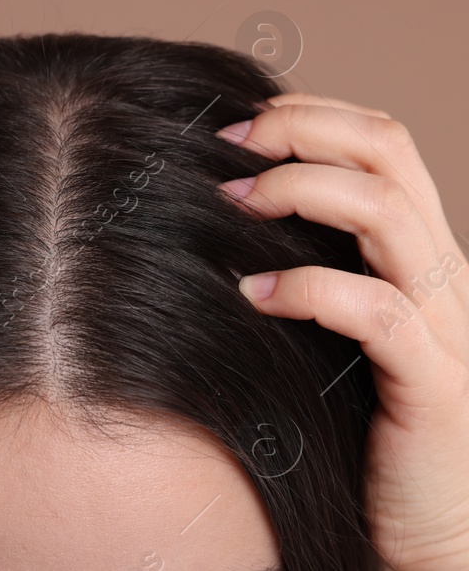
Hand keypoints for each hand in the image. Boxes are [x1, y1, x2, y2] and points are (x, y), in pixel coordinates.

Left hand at [220, 94, 468, 569]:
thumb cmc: (351, 427)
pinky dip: (314, 289)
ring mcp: (445, 325)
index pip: (382, 142)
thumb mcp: (317, 331)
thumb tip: (201, 218)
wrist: (423, 531)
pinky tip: (253, 297)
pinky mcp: (435, 385)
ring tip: (233, 205)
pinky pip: (383, 313)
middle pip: (392, 152)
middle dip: (303, 130)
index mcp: (413, 251)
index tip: (228, 126)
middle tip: (224, 148)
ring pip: (392, 213)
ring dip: (303, 193)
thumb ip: (290, 272)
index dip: (310, 115)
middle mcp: (437, 273)